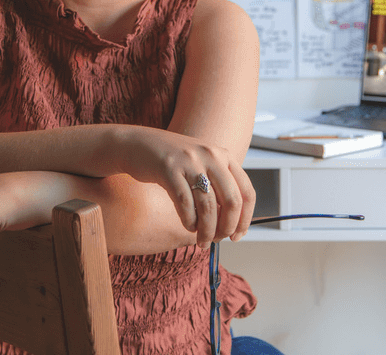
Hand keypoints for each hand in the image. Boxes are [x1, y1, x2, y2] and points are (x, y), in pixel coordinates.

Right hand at [119, 132, 255, 247]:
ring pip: (208, 206)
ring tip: (201, 241)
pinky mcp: (169, 168)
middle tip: (218, 240)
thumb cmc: (173, 162)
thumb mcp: (202, 166)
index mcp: (224, 156)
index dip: (245, 219)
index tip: (237, 236)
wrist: (138, 144)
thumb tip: (234, 223)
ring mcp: (191, 161)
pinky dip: (189, 221)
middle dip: (226, 227)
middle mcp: (211, 155)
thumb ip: (219, 187)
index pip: (247, 192)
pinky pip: (185, 203)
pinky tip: (188, 226)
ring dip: (207, 230)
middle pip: (232, 200)